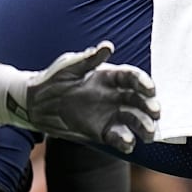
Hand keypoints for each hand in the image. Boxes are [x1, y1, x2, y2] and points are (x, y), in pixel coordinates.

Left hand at [0, 41, 159, 153]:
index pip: (132, 78)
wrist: (36, 104)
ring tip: (148, 135)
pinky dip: (125, 142)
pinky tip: (128, 144)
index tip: (150, 89)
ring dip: (144, 126)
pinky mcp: (103, 131)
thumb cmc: (53, 79)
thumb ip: (89, 59)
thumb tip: (108, 46)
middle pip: (138, 100)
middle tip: (156, 113)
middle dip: (149, 106)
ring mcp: (110, 114)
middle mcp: (115, 96)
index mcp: (109, 77)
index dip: (143, 82)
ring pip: (134, 120)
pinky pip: (118, 137)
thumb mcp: (69, 66)